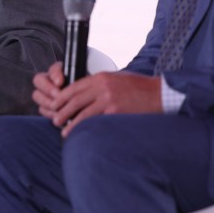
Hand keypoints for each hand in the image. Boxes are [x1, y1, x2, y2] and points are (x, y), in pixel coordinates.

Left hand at [33, 64, 161, 136]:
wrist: (159, 94)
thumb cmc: (139, 87)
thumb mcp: (117, 79)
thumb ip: (100, 85)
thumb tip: (84, 95)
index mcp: (101, 77)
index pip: (75, 86)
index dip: (62, 96)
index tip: (55, 104)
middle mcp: (103, 87)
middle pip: (75, 99)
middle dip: (62, 110)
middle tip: (54, 119)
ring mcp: (108, 99)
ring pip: (82, 112)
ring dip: (70, 123)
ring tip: (63, 130)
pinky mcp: (115, 112)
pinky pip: (96, 122)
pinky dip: (86, 129)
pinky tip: (81, 135)